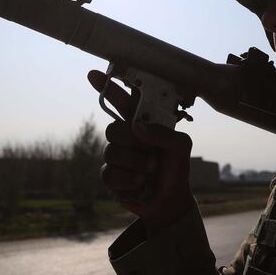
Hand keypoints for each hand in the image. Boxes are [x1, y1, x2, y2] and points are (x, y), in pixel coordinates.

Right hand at [88, 70, 196, 233]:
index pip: (121, 102)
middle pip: (112, 129)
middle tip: (152, 154)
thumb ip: (164, 134)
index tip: (94, 74)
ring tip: (150, 171)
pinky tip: (140, 183)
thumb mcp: (181, 147)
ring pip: (111, 152)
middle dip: (133, 143)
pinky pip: (109, 173)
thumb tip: (138, 128)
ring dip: (136, 164)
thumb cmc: (176, 169)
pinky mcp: (110, 177)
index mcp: (141, 124)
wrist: (170, 199)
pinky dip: (128, 180)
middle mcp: (126, 137)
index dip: (106, 87)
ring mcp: (116, 156)